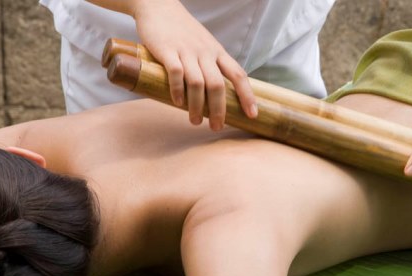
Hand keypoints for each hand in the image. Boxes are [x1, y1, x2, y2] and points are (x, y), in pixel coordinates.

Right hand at [131, 0, 257, 130]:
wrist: (159, 6)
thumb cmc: (183, 31)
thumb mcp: (205, 45)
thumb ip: (212, 65)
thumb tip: (220, 95)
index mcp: (218, 52)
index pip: (238, 75)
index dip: (247, 96)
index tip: (252, 115)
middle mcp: (205, 52)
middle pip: (217, 85)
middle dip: (219, 110)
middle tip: (217, 127)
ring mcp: (186, 51)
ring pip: (197, 83)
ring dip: (197, 106)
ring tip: (196, 121)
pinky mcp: (166, 50)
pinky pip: (176, 73)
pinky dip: (178, 91)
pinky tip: (178, 103)